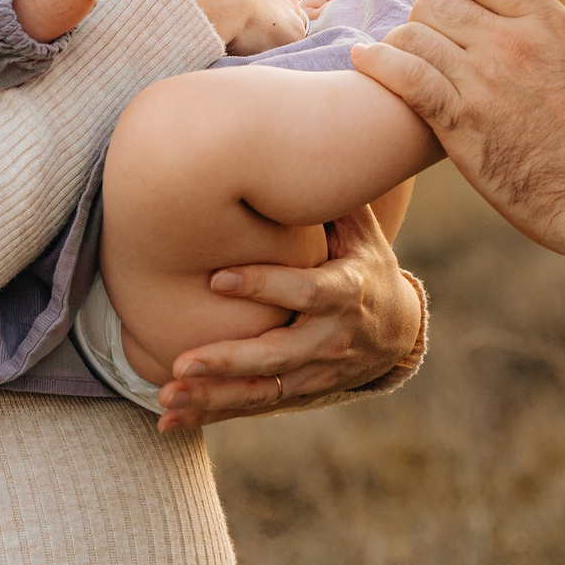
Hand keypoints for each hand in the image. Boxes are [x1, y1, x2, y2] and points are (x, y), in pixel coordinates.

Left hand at [154, 202, 423, 431]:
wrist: (397, 332)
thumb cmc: (366, 267)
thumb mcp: (363, 234)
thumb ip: (335, 202)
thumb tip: (312, 143)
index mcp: (345, 292)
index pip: (303, 291)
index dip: (262, 285)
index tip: (217, 278)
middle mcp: (329, 339)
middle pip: (276, 356)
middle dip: (229, 361)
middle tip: (183, 362)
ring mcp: (313, 374)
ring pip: (261, 391)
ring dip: (212, 398)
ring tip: (168, 396)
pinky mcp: (297, 394)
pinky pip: (251, 407)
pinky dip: (211, 417)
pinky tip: (168, 421)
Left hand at [354, 0, 564, 302]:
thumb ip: (557, 23)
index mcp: (546, 17)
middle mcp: (511, 40)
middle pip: (437, 2)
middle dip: (427, 17)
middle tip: (427, 37)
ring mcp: (484, 80)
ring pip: (415, 34)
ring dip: (403, 43)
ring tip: (400, 56)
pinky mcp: (461, 123)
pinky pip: (404, 76)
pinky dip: (377, 63)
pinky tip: (364, 60)